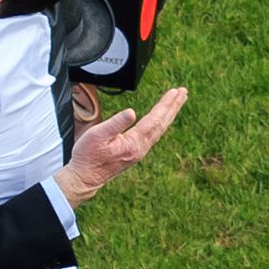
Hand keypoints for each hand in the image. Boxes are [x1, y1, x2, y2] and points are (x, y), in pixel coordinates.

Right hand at [54, 87, 187, 207]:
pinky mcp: (134, 152)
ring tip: (176, 103)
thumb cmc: (88, 156)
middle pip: (162, 124)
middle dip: (173, 107)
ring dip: (168, 114)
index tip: (175, 91)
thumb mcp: (97, 135)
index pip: (155, 119)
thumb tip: (132, 112)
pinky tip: (160, 120)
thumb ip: (115, 123)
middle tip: (183, 92)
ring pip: (159, 129)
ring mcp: (139, 151)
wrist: (85, 177)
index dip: (165, 104)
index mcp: (134, 142)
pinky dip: (160, 123)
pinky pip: (153, 134)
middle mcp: (141, 148)